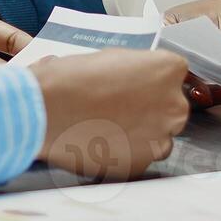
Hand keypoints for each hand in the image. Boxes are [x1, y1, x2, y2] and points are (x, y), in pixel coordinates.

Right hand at [31, 50, 190, 179]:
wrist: (46, 110)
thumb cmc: (72, 79)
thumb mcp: (111, 57)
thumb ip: (136, 68)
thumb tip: (138, 77)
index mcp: (169, 70)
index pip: (174, 75)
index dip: (151, 80)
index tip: (136, 84)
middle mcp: (174, 105)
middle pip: (171, 106)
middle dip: (151, 107)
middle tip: (120, 106)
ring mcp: (161, 137)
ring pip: (159, 135)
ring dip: (141, 132)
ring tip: (108, 124)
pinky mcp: (143, 163)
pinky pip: (141, 156)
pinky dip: (126, 151)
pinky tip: (102, 140)